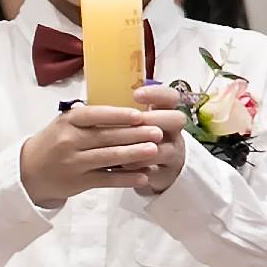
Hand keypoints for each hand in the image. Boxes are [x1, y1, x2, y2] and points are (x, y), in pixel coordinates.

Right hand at [19, 101, 173, 205]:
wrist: (28, 171)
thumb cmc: (54, 142)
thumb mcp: (64, 123)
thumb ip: (89, 117)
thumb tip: (124, 107)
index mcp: (68, 122)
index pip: (94, 115)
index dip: (117, 115)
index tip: (139, 115)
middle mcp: (69, 141)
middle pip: (106, 137)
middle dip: (135, 134)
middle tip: (157, 131)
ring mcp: (74, 163)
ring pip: (109, 158)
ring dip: (134, 154)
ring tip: (155, 150)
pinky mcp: (79, 183)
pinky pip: (106, 180)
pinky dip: (126, 178)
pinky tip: (143, 176)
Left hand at [124, 80, 191, 197]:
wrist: (156, 167)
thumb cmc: (137, 136)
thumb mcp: (134, 121)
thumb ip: (122, 111)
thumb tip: (89, 103)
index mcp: (165, 111)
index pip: (170, 96)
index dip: (156, 94)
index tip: (136, 95)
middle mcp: (173, 131)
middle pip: (177, 119)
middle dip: (154, 119)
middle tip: (135, 121)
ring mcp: (173, 153)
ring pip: (166, 149)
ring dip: (143, 148)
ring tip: (120, 148)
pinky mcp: (166, 173)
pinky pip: (156, 172)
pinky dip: (138, 169)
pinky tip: (121, 167)